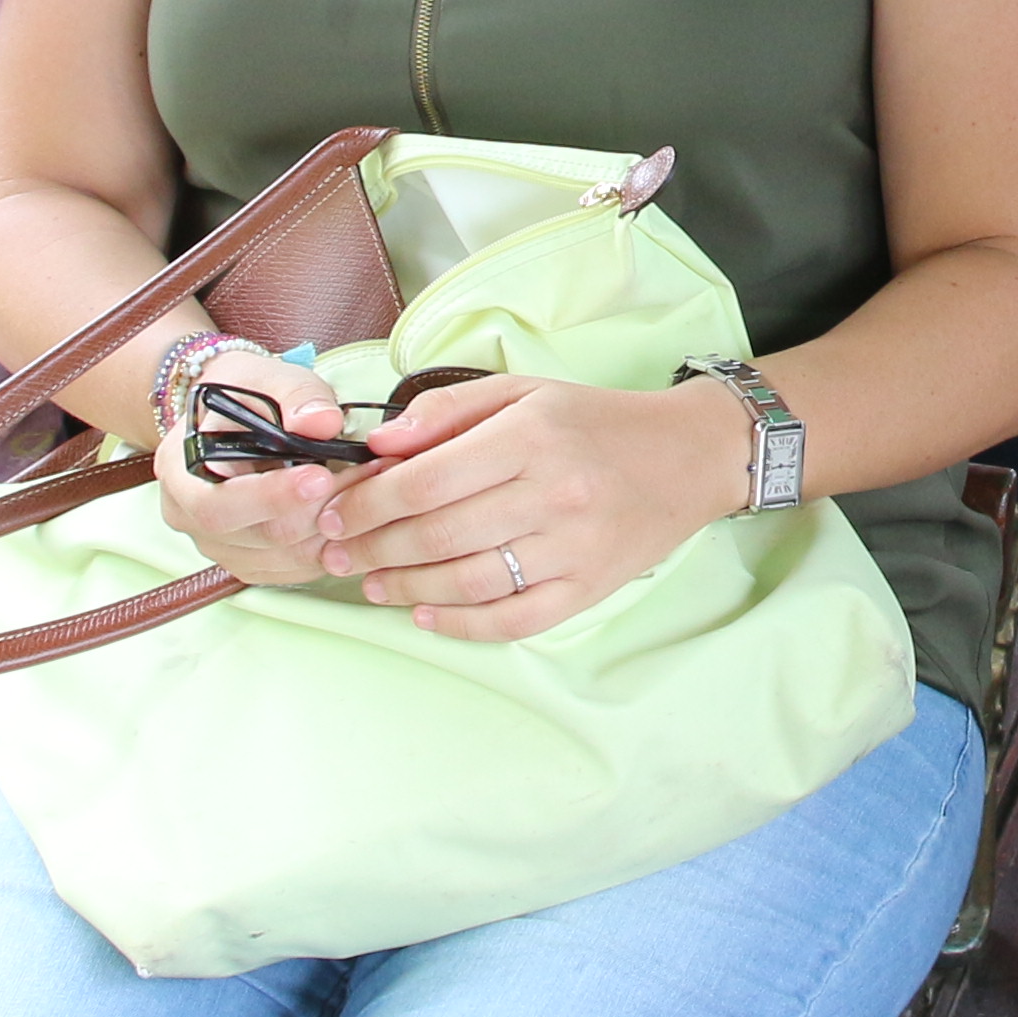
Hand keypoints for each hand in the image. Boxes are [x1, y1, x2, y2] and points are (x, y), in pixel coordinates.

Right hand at [145, 345, 359, 595]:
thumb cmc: (243, 394)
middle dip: (323, 506)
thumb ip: (296, 394)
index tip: (320, 476)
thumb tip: (323, 422)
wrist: (228, 416)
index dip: (272, 497)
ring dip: (337, 526)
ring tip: (374, 485)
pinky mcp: (252, 562)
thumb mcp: (264, 376)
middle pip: (262, 535)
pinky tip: (359, 511)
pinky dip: (334, 543)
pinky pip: (298, 569)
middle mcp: (191, 520)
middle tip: (371, 473)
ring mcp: (221, 547)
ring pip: (288, 558)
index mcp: (181, 474)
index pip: (219, 505)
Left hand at [312, 372, 749, 642]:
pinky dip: (460, 625)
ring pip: (466, 583)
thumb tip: (378, 445)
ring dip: (404, 588)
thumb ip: (446, 411)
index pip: (424, 481)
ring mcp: (572, 548)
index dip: (364, 503)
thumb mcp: (523, 391)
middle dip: (370, 548)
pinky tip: (425, 614)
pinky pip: (512, 620)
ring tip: (371, 583)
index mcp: (530, 436)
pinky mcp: (588, 589)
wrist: (687, 458)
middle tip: (334, 555)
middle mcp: (552, 494)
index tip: (330, 513)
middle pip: (436, 535)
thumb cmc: (594, 421)